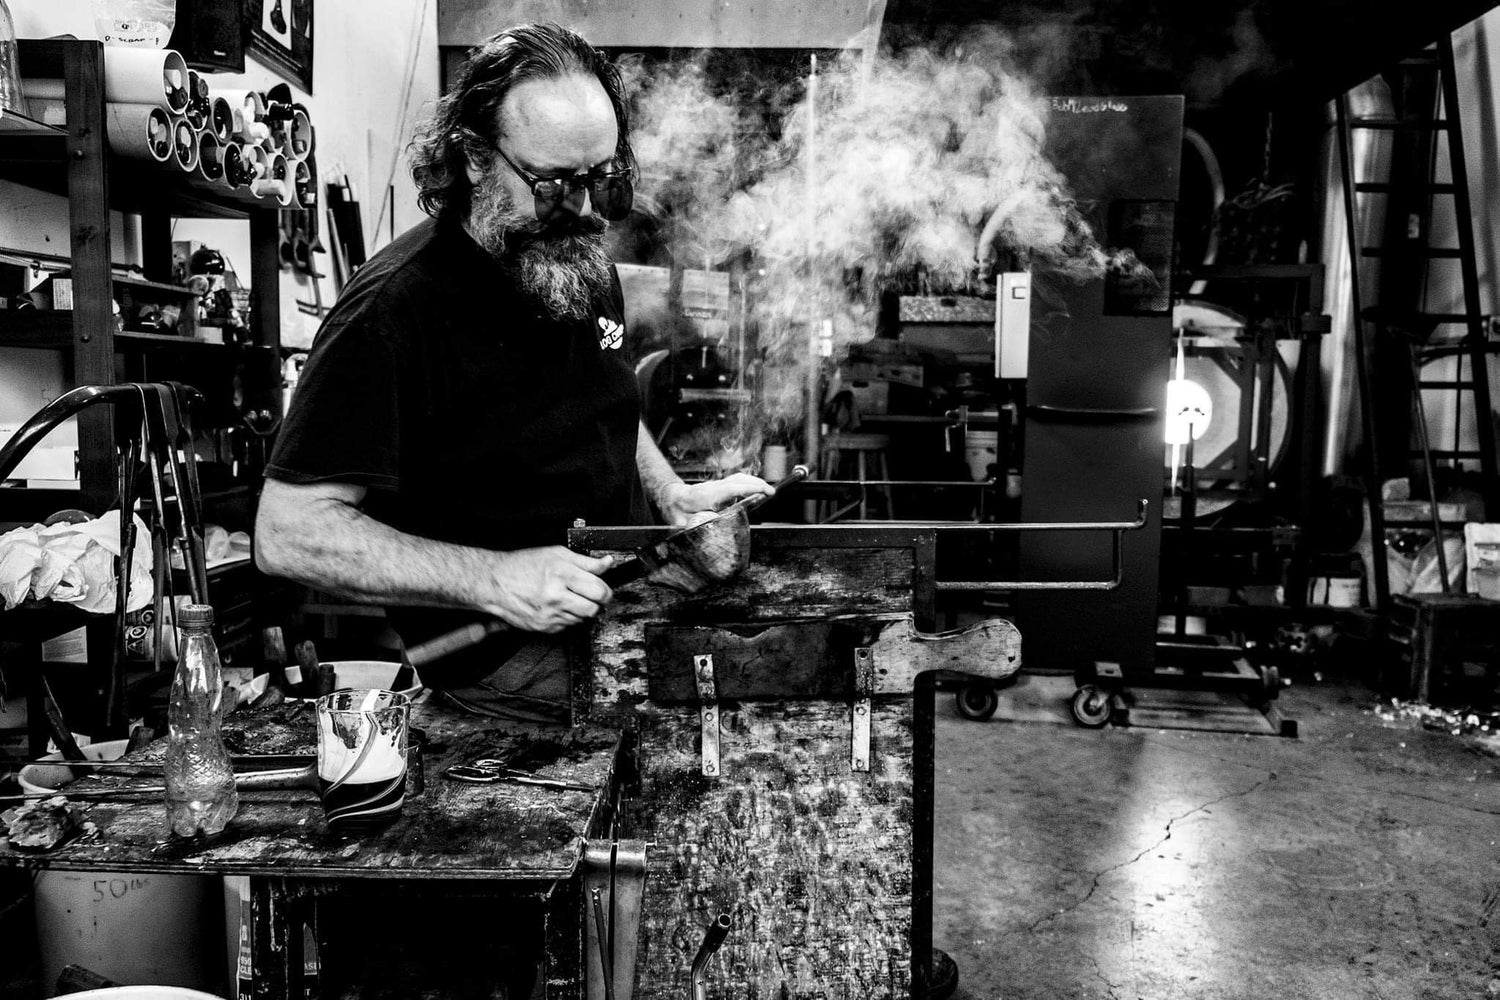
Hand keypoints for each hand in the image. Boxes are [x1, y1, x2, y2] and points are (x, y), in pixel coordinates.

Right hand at [476, 546, 615, 632]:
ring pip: (580, 619)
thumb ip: (586, 562)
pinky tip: (554, 605)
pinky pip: (565, 626)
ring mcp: (549, 614)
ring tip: (566, 597)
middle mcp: (556, 596)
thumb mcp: (556, 554)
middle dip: (594, 603)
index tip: (602, 589)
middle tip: (587, 595)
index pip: (599, 590)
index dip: (605, 590)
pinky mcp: (543, 627)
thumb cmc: (523, 565)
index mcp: (562, 574)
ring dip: (579, 610)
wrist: (494, 582)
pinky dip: (565, 617)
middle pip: (593, 609)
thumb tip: (608, 563)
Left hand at [657, 474, 774, 526]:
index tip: (764, 491)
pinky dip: (749, 483)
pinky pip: (736, 481)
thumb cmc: (677, 512)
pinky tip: (755, 491)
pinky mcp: (719, 487)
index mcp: (707, 496)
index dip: (749, 488)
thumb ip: (697, 527)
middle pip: (738, 479)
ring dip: (754, 482)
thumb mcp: (684, 523)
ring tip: (768, 491)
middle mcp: (714, 488)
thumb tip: (709, 530)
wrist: (670, 499)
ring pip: (738, 479)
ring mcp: (717, 485)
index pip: (732, 488)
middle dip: (757, 483)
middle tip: (772, 492)